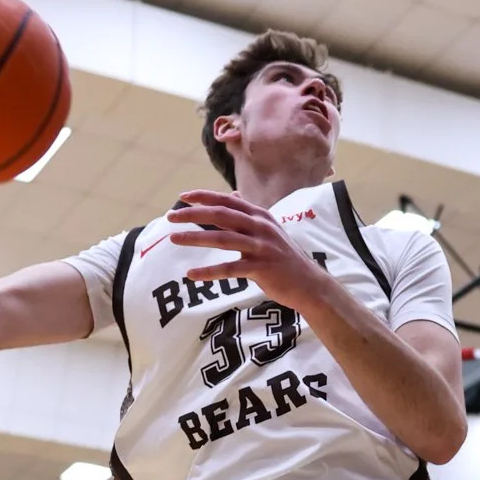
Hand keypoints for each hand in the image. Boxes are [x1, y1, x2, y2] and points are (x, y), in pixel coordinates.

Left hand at [167, 191, 325, 309]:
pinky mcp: (261, 268)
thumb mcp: (269, 230)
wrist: (309, 284)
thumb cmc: (284, 257)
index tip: (182, 197)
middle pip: (221, 215)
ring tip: (173, 239)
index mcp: (260, 216)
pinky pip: (230, 269)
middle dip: (193, 214)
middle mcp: (261, 227)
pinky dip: (209, 272)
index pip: (227, 201)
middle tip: (170, 217)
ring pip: (222, 239)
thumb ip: (249, 214)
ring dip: (195, 239)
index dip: (204, 197)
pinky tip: (191, 274)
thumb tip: (232, 196)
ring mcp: (261, 248)